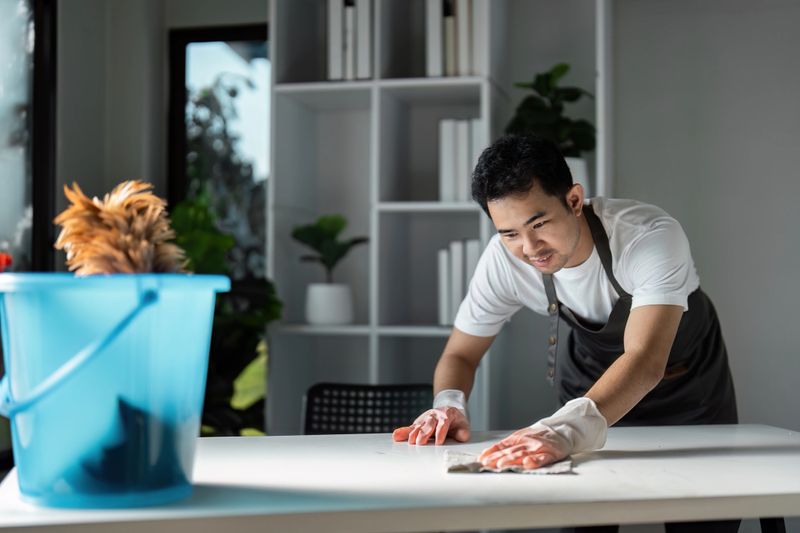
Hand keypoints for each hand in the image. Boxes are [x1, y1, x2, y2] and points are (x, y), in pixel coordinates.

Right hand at [392, 406, 470, 445]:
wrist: (448, 411)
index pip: (443, 423)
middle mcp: (434, 415)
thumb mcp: (463, 425)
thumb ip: (463, 432)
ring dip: (413, 434)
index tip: (439, 442)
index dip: (441, 433)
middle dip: (424, 433)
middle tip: (421, 443)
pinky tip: (396, 436)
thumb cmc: (455, 421)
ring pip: (418, 425)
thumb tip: (462, 436)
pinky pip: (410, 428)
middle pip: (428, 424)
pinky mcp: (418, 424)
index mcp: (446, 414)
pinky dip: (403, 432)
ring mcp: (425, 419)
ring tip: (410, 442)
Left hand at [478, 397, 607, 469]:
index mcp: (517, 438)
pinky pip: (542, 458)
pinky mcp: (550, 453)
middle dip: (497, 458)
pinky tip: (528, 464)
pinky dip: (535, 461)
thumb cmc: (538, 436)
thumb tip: (487, 455)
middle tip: (487, 464)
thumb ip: (506, 446)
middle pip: (510, 451)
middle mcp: (526, 442)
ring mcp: (538, 447)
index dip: (491, 452)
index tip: (481, 459)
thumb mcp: (520, 437)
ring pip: (523, 454)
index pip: (501, 446)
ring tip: (501, 465)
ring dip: (511, 460)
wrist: (560, 430)